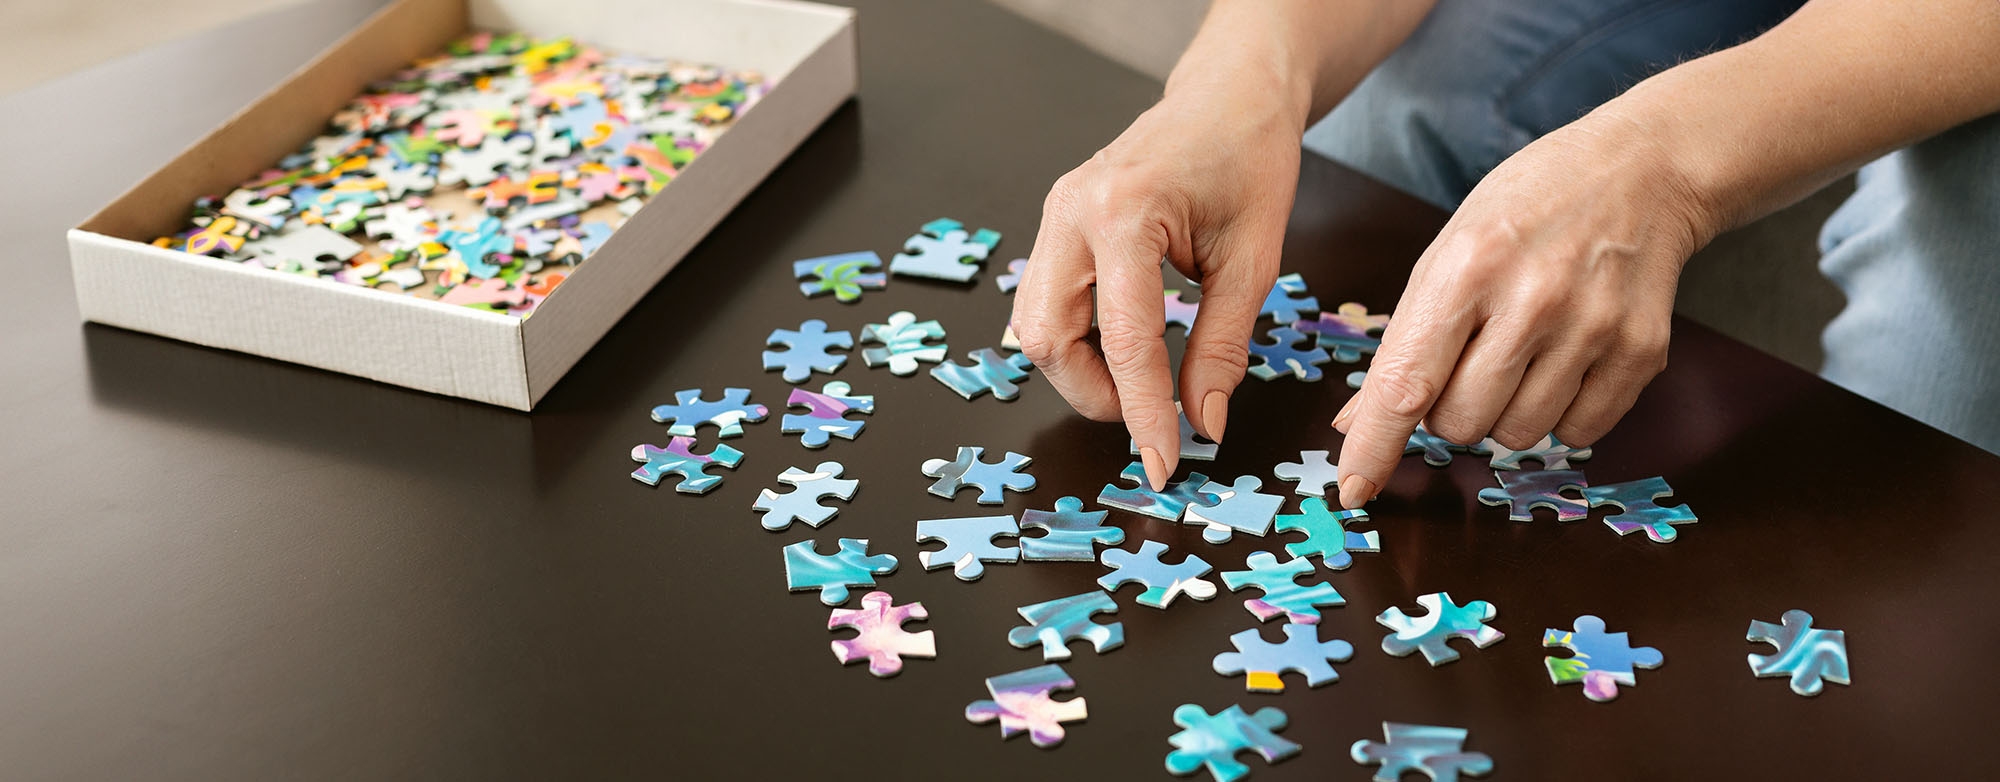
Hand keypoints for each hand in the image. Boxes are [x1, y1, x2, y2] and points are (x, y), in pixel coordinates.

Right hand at [1012, 77, 1303, 489]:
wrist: (1229, 93)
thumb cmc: (1249, 157)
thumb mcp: (1254, 260)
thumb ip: (1222, 347)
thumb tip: (1202, 423)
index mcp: (1124, 213)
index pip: (1125, 340)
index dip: (1143, 412)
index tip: (1163, 462)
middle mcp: (1071, 211)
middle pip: (1048, 338)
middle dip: (1094, 393)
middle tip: (1149, 417)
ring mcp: (1055, 214)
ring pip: (1034, 325)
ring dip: (1080, 369)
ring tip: (1139, 381)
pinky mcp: (1057, 223)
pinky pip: (1045, 299)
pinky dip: (1078, 338)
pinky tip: (1123, 346)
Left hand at [1333, 112, 1711, 507]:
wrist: (1640, 172)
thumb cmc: (1528, 210)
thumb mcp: (1449, 252)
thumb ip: (1405, 340)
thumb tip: (1354, 422)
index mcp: (1467, 267)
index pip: (1407, 382)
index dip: (1376, 443)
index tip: (1355, 487)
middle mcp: (1531, 300)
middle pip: (1460, 423)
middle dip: (1449, 411)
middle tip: (1470, 361)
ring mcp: (1592, 327)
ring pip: (1516, 436)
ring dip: (1505, 415)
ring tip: (1521, 355)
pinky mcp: (1641, 350)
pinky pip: (1580, 433)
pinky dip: (1561, 415)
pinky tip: (1565, 362)